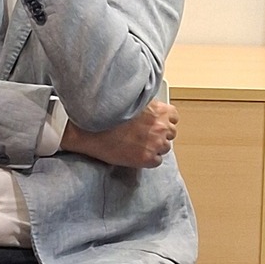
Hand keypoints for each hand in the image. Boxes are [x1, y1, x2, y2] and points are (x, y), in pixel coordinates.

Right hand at [61, 99, 176, 168]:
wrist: (90, 130)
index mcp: (159, 110)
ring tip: (138, 145)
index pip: (174, 117)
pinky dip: (148, 160)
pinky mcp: (147, 158)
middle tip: (144, 136)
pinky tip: (136, 154)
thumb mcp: (130, 102)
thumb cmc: (105, 114)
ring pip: (165, 148)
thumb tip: (148, 111)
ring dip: (155, 147)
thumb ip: (145, 106)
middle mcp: (160, 126)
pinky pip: (156, 161)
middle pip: (170, 133)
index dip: (164, 121)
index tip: (156, 123)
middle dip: (160, 134)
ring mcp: (155, 143)